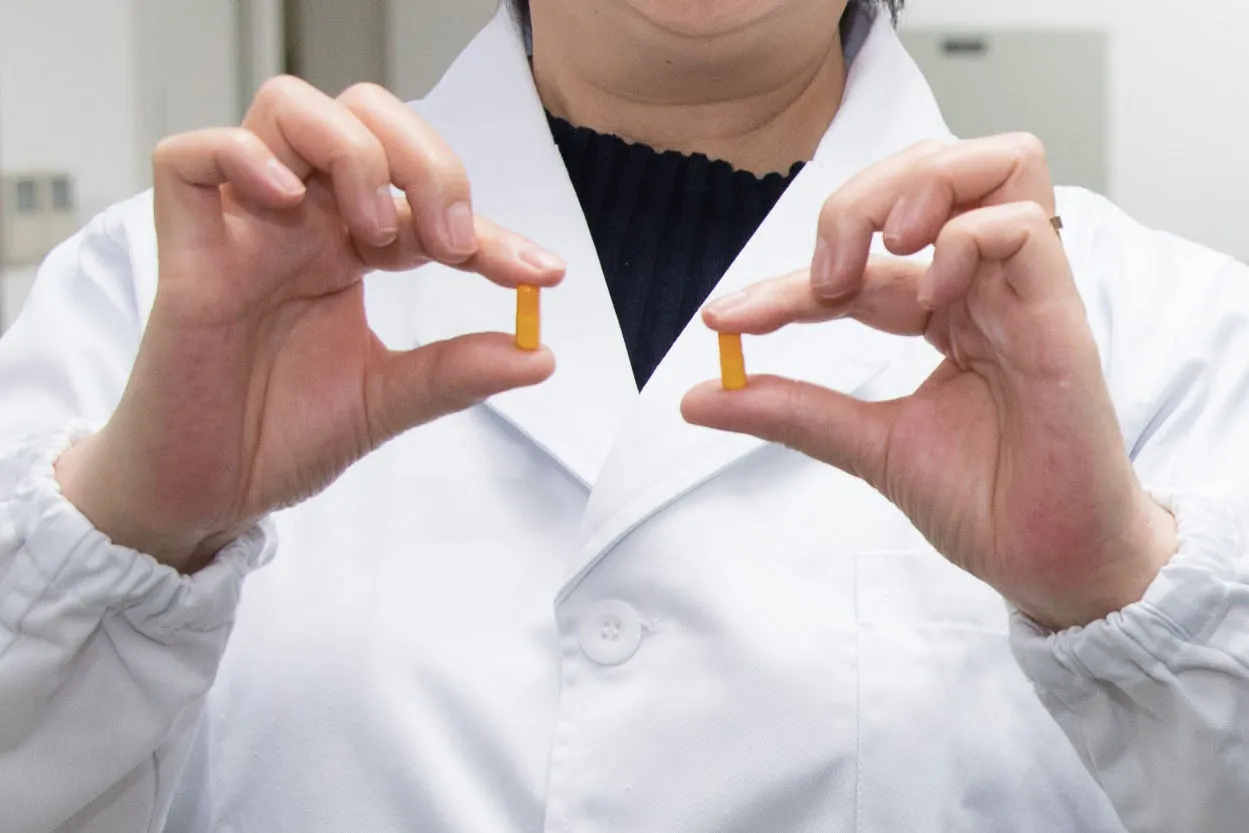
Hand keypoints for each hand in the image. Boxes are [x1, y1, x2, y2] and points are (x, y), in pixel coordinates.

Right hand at [56, 77, 564, 572]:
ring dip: (352, 152)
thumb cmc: (280, 439)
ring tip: (376, 233)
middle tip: (453, 245)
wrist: (207, 495)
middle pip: (365, 119)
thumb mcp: (386, 402)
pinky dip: (241, 157)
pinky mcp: (183, 252)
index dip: (492, 232)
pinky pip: (188, 158)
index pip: (428, 205)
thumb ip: (456, 372)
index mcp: (349, 251)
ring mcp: (243, 229)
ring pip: (287, 109)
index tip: (542, 273)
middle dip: (427, 163)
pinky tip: (288, 203)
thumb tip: (540, 353)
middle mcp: (301, 223)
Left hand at [683, 135, 1176, 629]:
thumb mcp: (866, 444)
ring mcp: (1026, 295)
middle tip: (822, 281)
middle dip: (857, 202)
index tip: (724, 320)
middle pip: (932, 172)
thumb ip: (791, 409)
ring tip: (883, 252)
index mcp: (945, 311)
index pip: (859, 264)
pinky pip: (1022, 230)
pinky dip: (963, 240)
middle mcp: (985, 288)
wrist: (1047, 563)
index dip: (784, 284)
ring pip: (998, 164)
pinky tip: (931, 297)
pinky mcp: (1062, 316)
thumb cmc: (982, 500)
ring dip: (920, 187)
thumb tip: (696, 395)